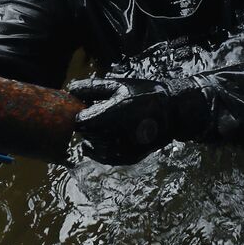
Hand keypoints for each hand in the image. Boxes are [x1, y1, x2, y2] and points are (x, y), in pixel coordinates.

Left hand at [68, 76, 210, 164]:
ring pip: (94, 147)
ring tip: (109, 123)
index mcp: (109, 115)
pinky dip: (100, 149)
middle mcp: (114, 136)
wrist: (173, 112)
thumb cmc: (143, 94)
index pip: (79, 123)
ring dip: (95, 137)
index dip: (79, 115)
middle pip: (86, 135)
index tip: (85, 108)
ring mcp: (121, 150)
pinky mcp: (127, 158)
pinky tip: (105, 138)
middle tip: (99, 114)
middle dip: (89, 125)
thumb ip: (91, 88)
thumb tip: (70, 88)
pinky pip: (104, 157)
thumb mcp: (117, 86)